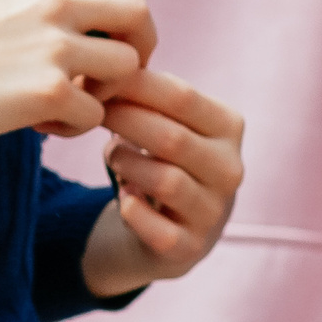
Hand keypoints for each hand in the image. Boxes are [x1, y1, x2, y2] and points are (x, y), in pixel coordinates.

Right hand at [0, 0, 155, 194]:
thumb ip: (42, 7)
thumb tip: (87, 34)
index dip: (112, 26)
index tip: (94, 51)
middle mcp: (53, 1)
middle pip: (138, 13)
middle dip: (140, 48)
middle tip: (117, 80)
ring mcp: (54, 45)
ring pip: (127, 68)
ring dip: (106, 94)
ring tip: (67, 106)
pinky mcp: (49, 90)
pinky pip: (95, 113)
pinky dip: (75, 126)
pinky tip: (39, 125)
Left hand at [78, 67, 242, 298]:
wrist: (167, 229)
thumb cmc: (158, 157)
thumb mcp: (159, 120)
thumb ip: (139, 92)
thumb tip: (92, 71)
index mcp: (229, 127)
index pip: (182, 96)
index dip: (133, 85)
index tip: (96, 82)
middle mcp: (230, 170)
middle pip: (172, 138)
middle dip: (123, 120)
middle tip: (91, 113)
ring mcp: (213, 213)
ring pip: (167, 180)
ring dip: (127, 164)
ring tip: (112, 154)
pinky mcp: (190, 249)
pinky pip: (159, 230)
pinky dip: (134, 211)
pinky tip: (125, 198)